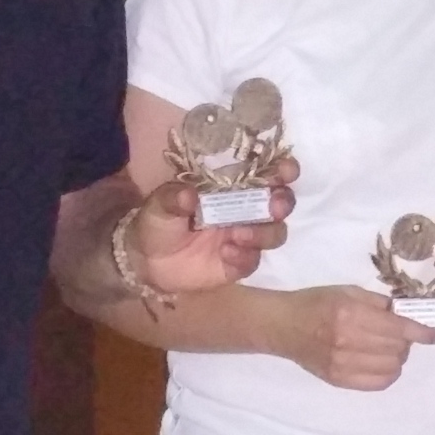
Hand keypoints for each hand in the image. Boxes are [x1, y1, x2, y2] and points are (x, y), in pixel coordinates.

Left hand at [132, 177, 284, 297]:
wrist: (148, 261)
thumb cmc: (159, 222)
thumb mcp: (159, 204)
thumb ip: (172, 197)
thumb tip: (188, 194)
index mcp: (232, 187)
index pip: (265, 174)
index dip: (281, 170)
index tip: (286, 170)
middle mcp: (246, 210)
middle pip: (281, 203)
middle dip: (283, 202)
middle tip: (273, 207)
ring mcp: (246, 238)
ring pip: (275, 233)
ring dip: (263, 232)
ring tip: (237, 235)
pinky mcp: (239, 263)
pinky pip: (254, 261)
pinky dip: (244, 257)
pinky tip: (225, 254)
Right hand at [278, 286, 434, 390]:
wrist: (284, 326)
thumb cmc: (316, 303)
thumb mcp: (347, 291)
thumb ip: (378, 302)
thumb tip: (406, 314)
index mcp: (351, 314)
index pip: (398, 328)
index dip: (422, 333)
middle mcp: (349, 341)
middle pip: (398, 349)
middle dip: (406, 341)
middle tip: (398, 334)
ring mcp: (343, 364)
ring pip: (392, 368)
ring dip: (397, 358)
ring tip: (388, 348)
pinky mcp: (339, 380)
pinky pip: (378, 383)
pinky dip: (387, 373)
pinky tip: (381, 363)